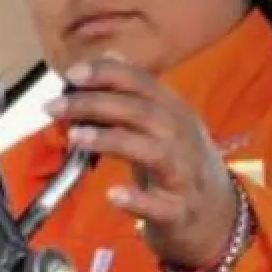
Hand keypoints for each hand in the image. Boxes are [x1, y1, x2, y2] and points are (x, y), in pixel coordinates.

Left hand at [45, 55, 236, 269]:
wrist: (217, 216)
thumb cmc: (177, 164)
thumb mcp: (161, 125)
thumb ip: (133, 94)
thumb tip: (108, 55)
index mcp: (175, 113)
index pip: (143, 84)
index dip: (108, 74)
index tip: (72, 74)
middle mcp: (183, 139)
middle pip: (142, 113)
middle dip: (96, 104)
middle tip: (54, 106)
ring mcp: (184, 175)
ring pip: (153, 152)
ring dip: (112, 141)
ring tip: (75, 137)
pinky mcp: (179, 211)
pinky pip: (160, 206)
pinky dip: (137, 200)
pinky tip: (112, 195)